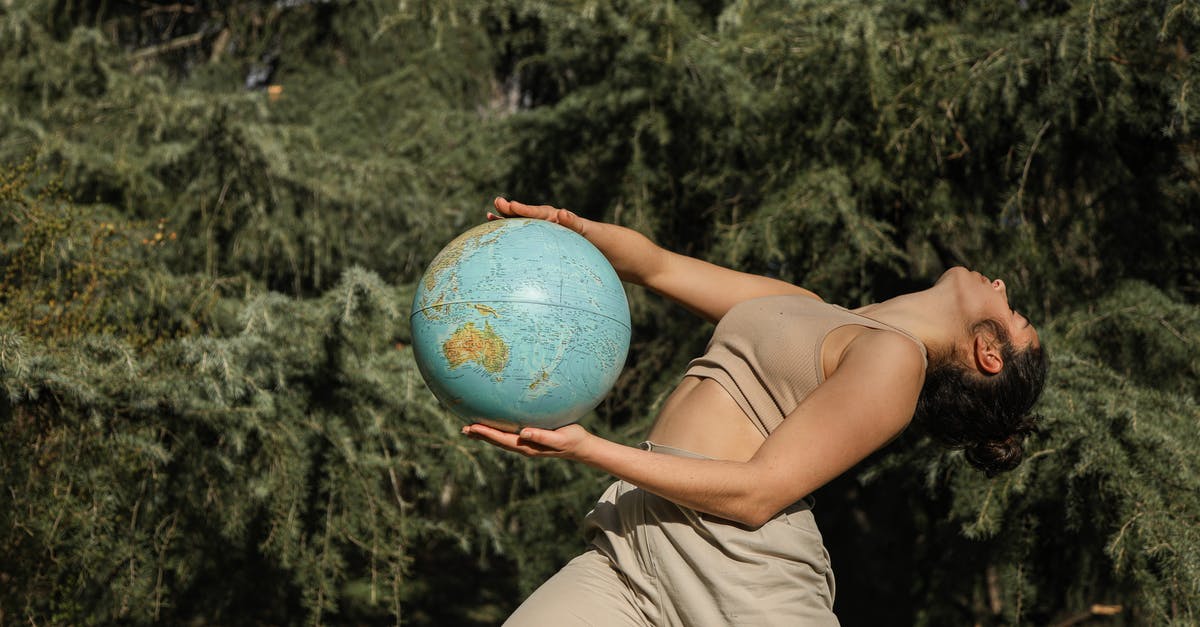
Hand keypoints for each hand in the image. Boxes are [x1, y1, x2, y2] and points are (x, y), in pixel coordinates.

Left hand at [461, 422, 594, 459]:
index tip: (473, 427)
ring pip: (501, 440)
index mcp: (528, 446)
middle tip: (464, 429)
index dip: (487, 433)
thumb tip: (523, 433)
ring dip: (486, 435)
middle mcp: (524, 446)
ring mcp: (526, 444)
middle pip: (497, 441)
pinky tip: (494, 425)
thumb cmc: (572, 439)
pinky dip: (497, 432)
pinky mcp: (530, 439)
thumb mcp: (559, 438)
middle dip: (481, 435)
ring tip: (470, 429)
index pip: (502, 439)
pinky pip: (509, 435)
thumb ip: (542, 436)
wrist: (581, 447)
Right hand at [489, 197, 587, 236]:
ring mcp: (537, 226)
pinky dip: (507, 229)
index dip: (524, 209)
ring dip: (504, 218)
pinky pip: (519, 231)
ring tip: (489, 214)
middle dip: (510, 209)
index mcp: (553, 216)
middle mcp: (542, 219)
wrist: (589, 240)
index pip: (536, 212)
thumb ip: (573, 221)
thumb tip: (562, 212)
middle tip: (498, 202)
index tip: (512, 205)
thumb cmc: (588, 235)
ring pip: (518, 221)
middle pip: (524, 213)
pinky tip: (493, 227)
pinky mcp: (534, 234)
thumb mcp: (583, 228)